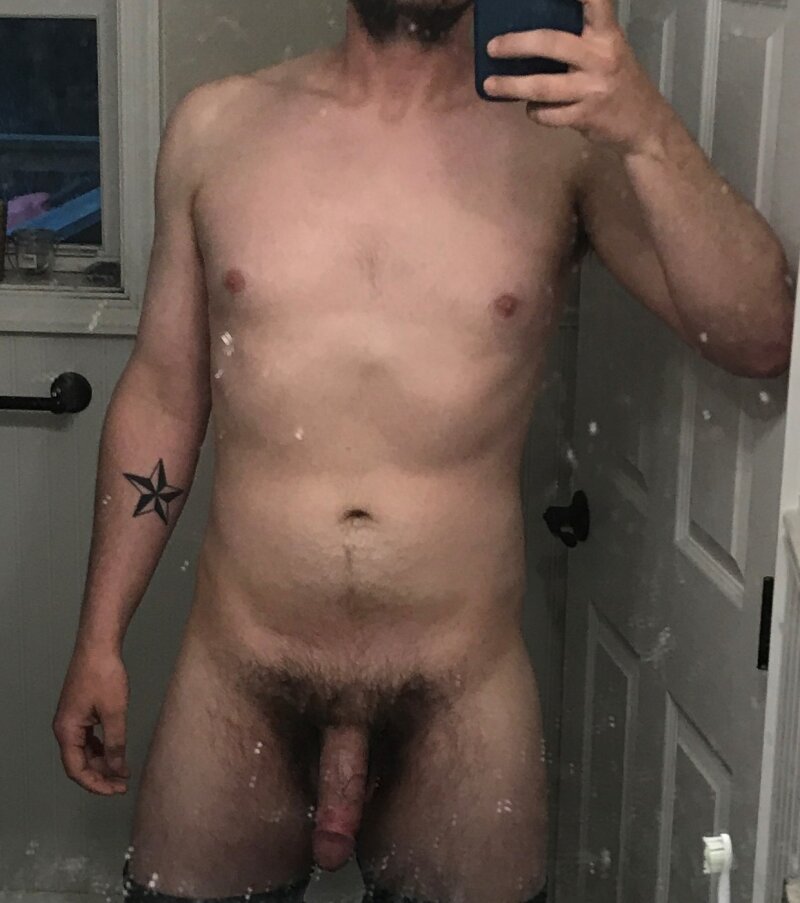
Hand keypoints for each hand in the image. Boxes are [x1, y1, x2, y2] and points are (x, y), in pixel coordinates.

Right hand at [53, 647, 129, 795]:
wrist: (99, 646)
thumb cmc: (104, 674)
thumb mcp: (114, 712)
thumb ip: (116, 743)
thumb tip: (117, 769)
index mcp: (67, 730)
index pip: (76, 770)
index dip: (96, 784)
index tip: (115, 790)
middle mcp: (65, 728)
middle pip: (79, 763)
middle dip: (101, 776)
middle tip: (123, 785)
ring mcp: (72, 719)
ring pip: (84, 752)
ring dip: (102, 763)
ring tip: (122, 772)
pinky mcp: (81, 711)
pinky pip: (88, 739)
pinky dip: (102, 748)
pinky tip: (116, 753)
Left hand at [483, 0, 671, 155]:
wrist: (644, 124)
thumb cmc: (618, 81)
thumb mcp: (608, 50)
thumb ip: (581, 39)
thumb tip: (533, 35)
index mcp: (606, 34)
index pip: (594, 1)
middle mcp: (601, 57)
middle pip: (550, 43)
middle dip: (516, 44)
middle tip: (492, 47)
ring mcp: (593, 88)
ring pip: (542, 86)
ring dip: (511, 86)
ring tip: (490, 85)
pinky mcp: (586, 116)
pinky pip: (549, 114)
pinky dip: (535, 112)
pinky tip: (532, 109)